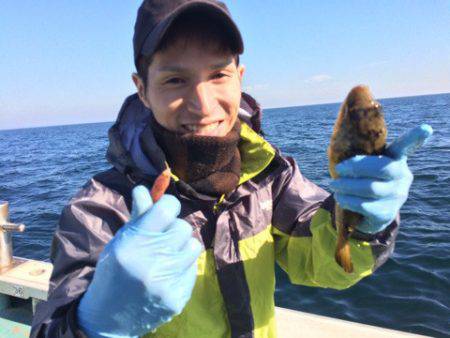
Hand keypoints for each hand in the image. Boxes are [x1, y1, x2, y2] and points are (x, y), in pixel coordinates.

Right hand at [77, 185, 201, 336]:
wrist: (109, 317)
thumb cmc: (114, 272)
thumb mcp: (120, 241)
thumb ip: (138, 216)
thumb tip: (144, 188)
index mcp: (134, 243)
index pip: (168, 208)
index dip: (167, 205)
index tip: (163, 210)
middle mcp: (152, 261)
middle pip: (183, 227)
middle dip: (173, 229)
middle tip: (161, 238)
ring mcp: (167, 282)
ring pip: (193, 246)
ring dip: (181, 247)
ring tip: (166, 256)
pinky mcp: (178, 297)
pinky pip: (193, 268)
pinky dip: (182, 267)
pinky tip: (167, 274)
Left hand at [330, 124, 432, 233]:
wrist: (369, 214)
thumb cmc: (363, 180)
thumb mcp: (363, 166)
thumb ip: (356, 154)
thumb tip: (338, 145)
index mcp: (396, 159)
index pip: (405, 147)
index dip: (415, 138)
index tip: (425, 128)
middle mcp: (402, 177)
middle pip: (382, 168)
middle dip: (355, 167)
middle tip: (339, 168)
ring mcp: (396, 196)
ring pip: (369, 188)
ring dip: (346, 185)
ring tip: (334, 184)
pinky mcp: (386, 213)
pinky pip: (363, 205)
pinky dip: (346, 200)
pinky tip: (340, 197)